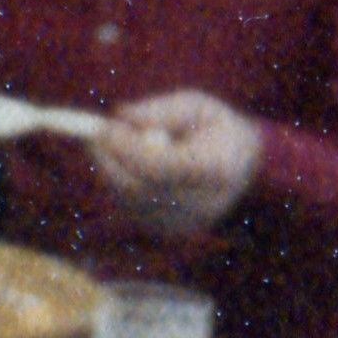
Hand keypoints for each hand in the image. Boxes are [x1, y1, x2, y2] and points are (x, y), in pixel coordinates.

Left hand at [87, 90, 264, 232]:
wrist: (242, 167)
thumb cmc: (215, 129)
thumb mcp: (197, 105)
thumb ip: (161, 109)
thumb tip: (122, 115)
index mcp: (218, 169)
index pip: (162, 166)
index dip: (128, 147)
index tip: (106, 126)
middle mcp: (203, 204)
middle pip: (139, 188)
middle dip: (110, 160)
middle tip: (95, 134)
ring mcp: (187, 224)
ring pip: (129, 200)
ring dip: (113, 170)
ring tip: (125, 145)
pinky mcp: (170, 232)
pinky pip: (131, 209)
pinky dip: (122, 186)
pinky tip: (137, 168)